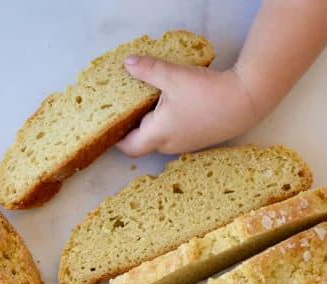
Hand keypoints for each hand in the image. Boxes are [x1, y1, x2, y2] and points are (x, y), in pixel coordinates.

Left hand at [116, 55, 257, 156]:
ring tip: (148, 102)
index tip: (110, 126)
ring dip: (151, 123)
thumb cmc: (209, 93)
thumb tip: (128, 63)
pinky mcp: (197, 138)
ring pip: (158, 137)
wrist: (246, 101)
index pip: (128, 147)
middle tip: (126, 108)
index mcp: (158, 135)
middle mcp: (168, 145)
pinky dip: (167, 122)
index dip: (116, 138)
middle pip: (142, 141)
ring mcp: (184, 144)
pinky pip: (174, 133)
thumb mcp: (174, 76)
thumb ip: (148, 70)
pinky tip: (171, 104)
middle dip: (133, 127)